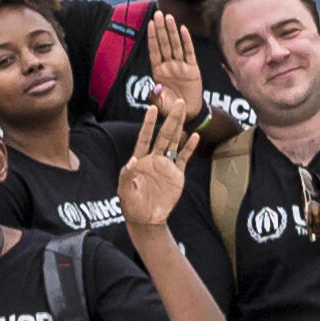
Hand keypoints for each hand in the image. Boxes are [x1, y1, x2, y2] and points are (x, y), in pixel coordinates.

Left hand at [116, 68, 202, 232]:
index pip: (144, 137)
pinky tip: (195, 136)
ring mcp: (166, 165)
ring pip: (174, 142)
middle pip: (163, 135)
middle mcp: (154, 158)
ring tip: (185, 111)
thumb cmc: (131, 205)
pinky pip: (184, 158)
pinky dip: (189, 148)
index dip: (148, 123)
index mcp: (140, 159)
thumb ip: (127, 175)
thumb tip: (132, 161)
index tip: (152, 108)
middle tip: (177, 102)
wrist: (146, 218)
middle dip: (170, 119)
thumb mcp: (124, 190)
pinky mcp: (177, 174)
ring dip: (180, 127)